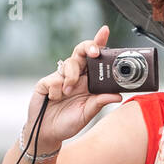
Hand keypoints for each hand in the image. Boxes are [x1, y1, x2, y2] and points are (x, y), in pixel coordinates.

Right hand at [24, 24, 122, 150]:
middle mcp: (74, 75)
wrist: (49, 133)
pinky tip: (55, 99)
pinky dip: (56, 90)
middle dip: (88, 48)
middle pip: (80, 51)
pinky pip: (54, 79)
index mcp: (87, 80)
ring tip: (68, 93)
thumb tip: (118, 95)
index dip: (98, 42)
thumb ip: (100, 102)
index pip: (94, 58)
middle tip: (94, 53)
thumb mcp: (88, 112)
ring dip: (71, 78)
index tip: (104, 31)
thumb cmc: (69, 122)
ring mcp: (59, 77)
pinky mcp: (45, 83)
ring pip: (68, 64)